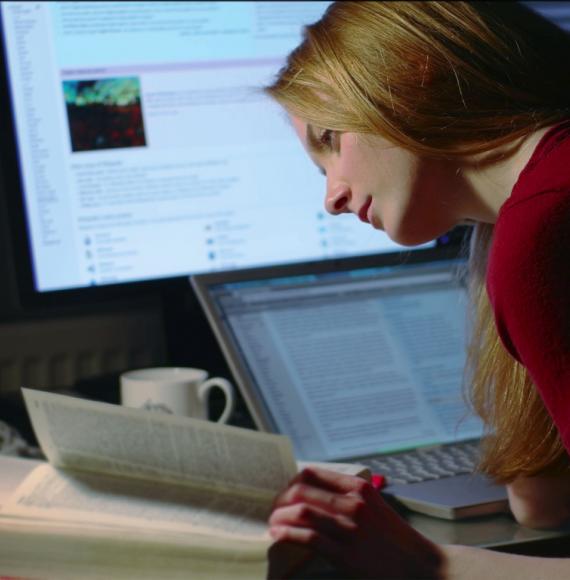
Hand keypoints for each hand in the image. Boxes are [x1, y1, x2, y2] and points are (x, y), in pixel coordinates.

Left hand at [268, 466, 442, 578]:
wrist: (422, 567)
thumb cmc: (395, 539)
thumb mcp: (374, 507)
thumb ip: (348, 498)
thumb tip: (314, 497)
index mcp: (358, 487)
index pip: (312, 474)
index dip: (291, 482)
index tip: (283, 493)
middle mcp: (353, 503)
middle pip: (301, 490)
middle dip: (280, 500)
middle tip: (273, 511)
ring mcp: (349, 528)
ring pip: (301, 511)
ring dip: (279, 517)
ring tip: (272, 524)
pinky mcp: (346, 554)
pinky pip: (308, 537)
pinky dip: (287, 534)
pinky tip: (278, 536)